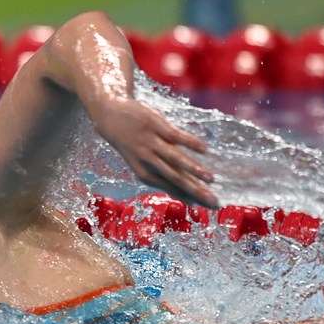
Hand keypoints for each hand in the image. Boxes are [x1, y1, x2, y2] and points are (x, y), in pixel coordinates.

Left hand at [93, 97, 217, 207]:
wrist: (110, 117)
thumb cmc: (133, 144)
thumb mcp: (144, 163)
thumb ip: (165, 177)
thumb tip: (188, 198)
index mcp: (144, 174)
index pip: (173, 189)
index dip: (192, 198)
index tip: (210, 206)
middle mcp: (147, 161)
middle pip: (176, 179)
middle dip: (196, 191)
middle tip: (214, 201)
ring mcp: (151, 143)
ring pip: (175, 159)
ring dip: (194, 169)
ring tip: (211, 179)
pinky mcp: (155, 125)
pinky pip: (175, 135)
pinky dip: (190, 142)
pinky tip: (205, 150)